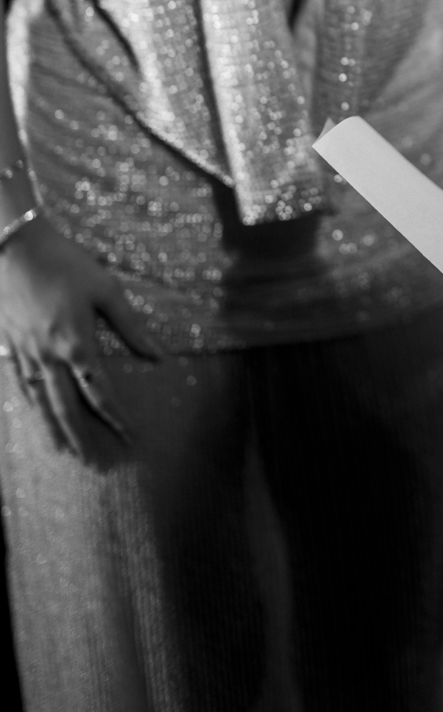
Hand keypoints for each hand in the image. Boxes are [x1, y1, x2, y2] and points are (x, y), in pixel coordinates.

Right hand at [0, 217, 158, 457]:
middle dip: (82, 437)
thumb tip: (158, 355)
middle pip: (67, 408)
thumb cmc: (66, 262)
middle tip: (93, 463)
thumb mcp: (106, 289)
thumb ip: (131, 326)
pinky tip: (34, 411)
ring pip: (40, 402)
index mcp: (77, 344)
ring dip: (52, 429)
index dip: (116, 417)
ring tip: (62, 451)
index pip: (100, 392)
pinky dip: (29, 403)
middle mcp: (50, 357)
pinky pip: (20, 383)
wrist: (14, 248)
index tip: (130, 435)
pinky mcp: (9, 343)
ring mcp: (26, 353)